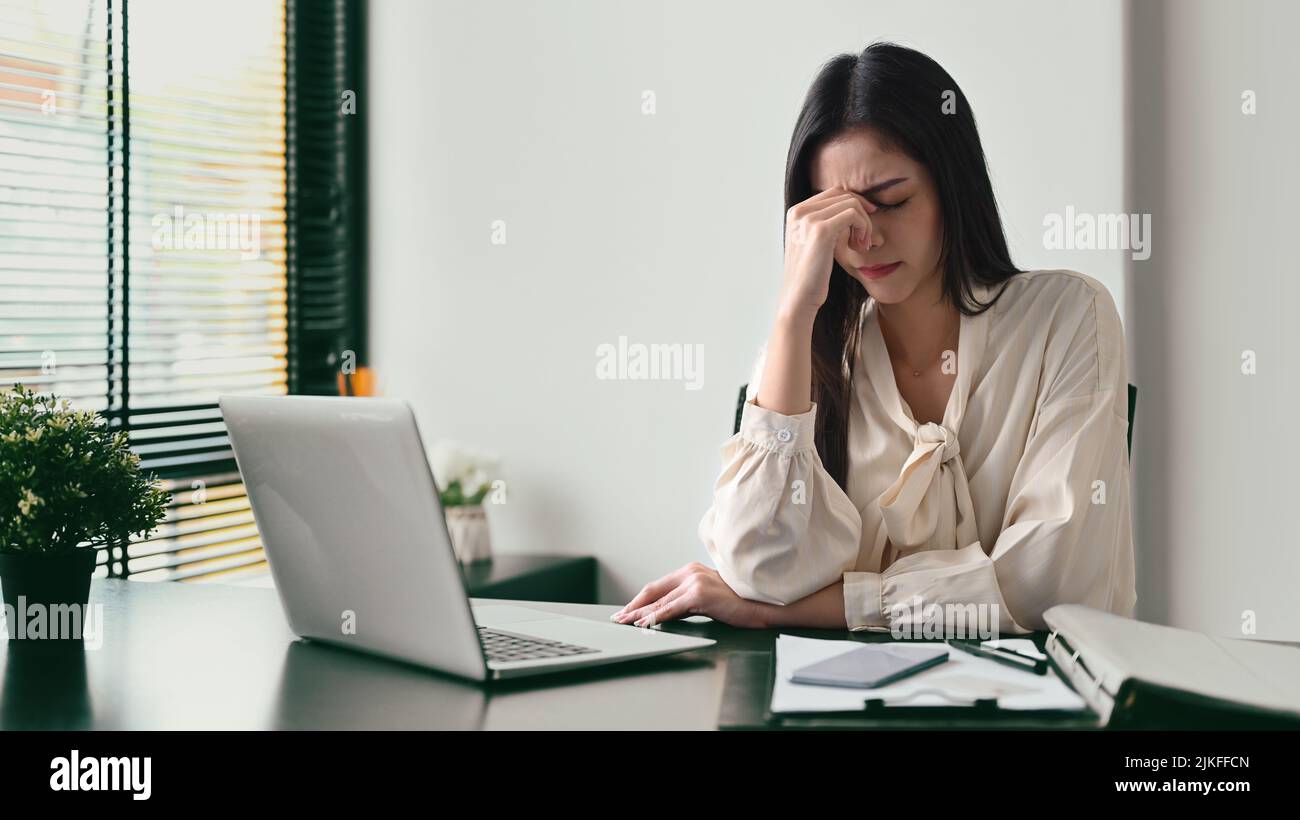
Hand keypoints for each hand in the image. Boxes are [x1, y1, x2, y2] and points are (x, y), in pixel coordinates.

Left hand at [612, 562, 768, 628]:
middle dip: (634, 606)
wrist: (762, 603)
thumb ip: (686, 602)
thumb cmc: (738, 602)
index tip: (628, 610)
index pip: (659, 586)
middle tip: (618, 617)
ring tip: (625, 623)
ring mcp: (694, 582)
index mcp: (692, 571)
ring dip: (639, 614)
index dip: (641, 599)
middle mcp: (690, 572)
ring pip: (659, 601)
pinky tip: (644, 624)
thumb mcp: (708, 598)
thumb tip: (665, 613)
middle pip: (654, 591)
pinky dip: (655, 617)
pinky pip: (671, 609)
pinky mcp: (699, 595)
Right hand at [779, 186, 874, 316]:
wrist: (799, 298)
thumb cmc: (810, 276)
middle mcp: (799, 212)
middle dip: (862, 213)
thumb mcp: (814, 244)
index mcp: (796, 213)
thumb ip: (825, 224)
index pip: (833, 193)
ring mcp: (808, 219)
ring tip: (862, 245)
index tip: (864, 224)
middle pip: (843, 195)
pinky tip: (861, 247)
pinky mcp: (821, 230)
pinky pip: (853, 214)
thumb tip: (850, 209)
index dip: (855, 204)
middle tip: (865, 238)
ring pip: (851, 204)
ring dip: (865, 223)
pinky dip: (864, 228)